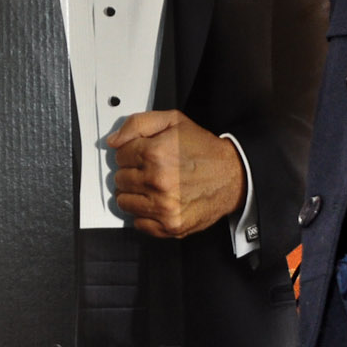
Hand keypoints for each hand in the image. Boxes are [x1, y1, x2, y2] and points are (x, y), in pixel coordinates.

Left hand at [110, 109, 245, 237]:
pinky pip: (138, 222)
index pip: (119, 155)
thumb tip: (114, 140)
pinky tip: (157, 202)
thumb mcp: (174, 121)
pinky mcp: (170, 225)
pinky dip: (144, 213)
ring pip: (124, 201)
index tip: (141, 154)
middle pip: (120, 178)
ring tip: (151, 186)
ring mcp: (163, 206)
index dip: (130, 152)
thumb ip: (138, 124)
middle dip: (131, 172)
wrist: (233, 176)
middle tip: (149, 170)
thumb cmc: (204, 150)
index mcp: (156, 153)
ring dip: (134, 193)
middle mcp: (158, 181)